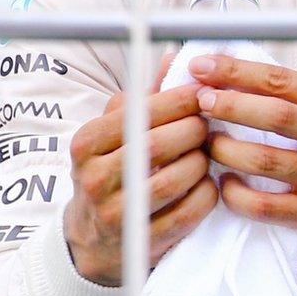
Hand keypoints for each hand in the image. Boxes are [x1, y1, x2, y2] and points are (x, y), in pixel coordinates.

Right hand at [64, 52, 215, 285]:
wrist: (95, 239)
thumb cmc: (114, 171)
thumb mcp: (116, 133)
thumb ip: (144, 97)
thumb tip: (173, 55)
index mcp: (86, 143)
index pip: (139, 113)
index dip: (179, 100)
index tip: (204, 93)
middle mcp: (94, 177)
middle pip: (160, 144)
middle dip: (195, 131)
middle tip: (210, 126)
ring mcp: (117, 212)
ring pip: (177, 178)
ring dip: (203, 163)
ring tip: (207, 155)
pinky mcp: (142, 241)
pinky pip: (190, 210)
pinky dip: (207, 194)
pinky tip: (208, 184)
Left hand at [190, 53, 296, 255]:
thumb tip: (244, 77)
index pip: (282, 80)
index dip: (236, 71)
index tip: (202, 66)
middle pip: (272, 115)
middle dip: (225, 105)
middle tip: (197, 103)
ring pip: (264, 159)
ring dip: (225, 150)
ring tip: (208, 146)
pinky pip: (266, 205)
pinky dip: (237, 196)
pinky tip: (226, 187)